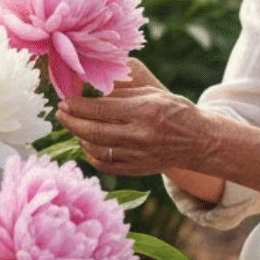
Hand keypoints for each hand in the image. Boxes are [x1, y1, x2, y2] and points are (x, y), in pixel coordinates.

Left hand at [56, 62, 207, 175]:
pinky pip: (105, 165)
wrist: (199, 141)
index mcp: (143, 112)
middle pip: (93, 131)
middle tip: (61, 113)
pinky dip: (91, 155)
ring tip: (73, 126)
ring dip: (79, 137)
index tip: (64, 101)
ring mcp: (137, 156)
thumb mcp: (152, 93)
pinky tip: (87, 144)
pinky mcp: (137, 169)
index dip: (77, 105)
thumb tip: (92, 90)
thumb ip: (122, 94)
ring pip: (96, 150)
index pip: (100, 109)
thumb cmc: (175, 111)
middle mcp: (139, 136)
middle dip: (71, 121)